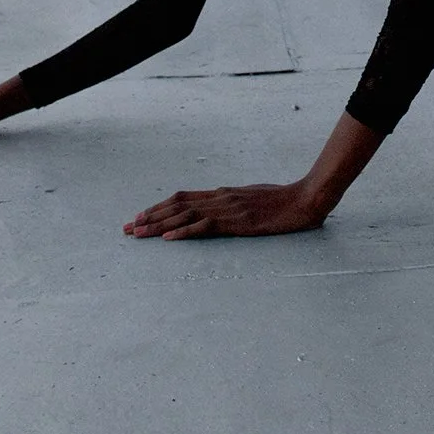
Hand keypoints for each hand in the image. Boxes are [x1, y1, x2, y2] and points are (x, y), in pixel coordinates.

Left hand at [125, 179, 327, 239]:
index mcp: (223, 193)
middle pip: (176, 205)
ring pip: (184, 215)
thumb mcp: (253, 199)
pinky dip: (184, 232)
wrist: (305, 199)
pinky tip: (168, 239)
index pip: (182, 198)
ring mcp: (227, 208)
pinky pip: (205, 226)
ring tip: (138, 233)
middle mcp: (220, 197)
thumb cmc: (283, 201)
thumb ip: (235, 204)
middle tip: (127, 228)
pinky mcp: (237, 221)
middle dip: (149, 217)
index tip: (139, 217)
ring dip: (158, 225)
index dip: (158, 207)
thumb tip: (221, 211)